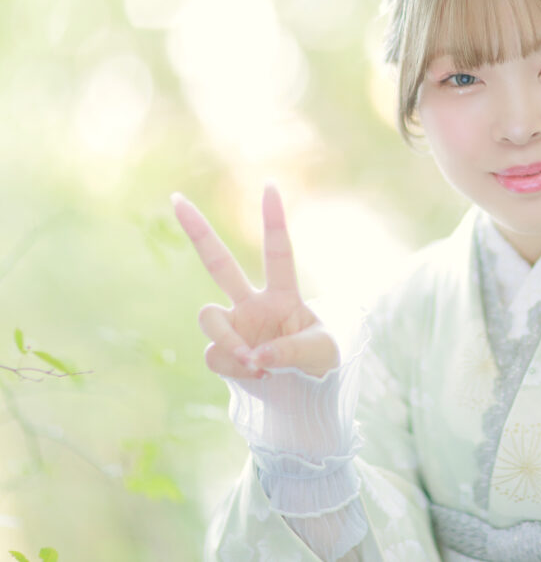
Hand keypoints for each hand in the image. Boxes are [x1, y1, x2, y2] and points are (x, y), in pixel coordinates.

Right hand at [172, 185, 338, 378]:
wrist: (303, 395)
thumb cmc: (320, 363)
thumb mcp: (323, 353)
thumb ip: (292, 351)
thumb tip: (257, 355)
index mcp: (283, 294)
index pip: (278, 252)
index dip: (273, 220)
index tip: (270, 186)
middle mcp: (252, 304)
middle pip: (218, 263)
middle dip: (198, 231)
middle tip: (176, 198)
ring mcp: (234, 326)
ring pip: (208, 317)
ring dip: (230, 341)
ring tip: (256, 362)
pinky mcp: (222, 352)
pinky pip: (214, 354)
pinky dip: (234, 366)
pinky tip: (256, 374)